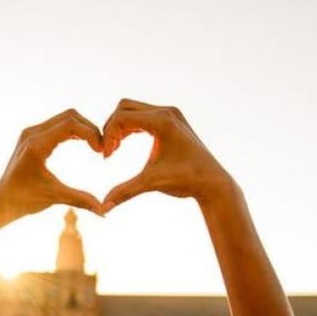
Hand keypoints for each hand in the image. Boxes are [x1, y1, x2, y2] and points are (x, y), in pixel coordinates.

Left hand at [0, 109, 103, 218]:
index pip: (70, 124)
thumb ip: (81, 200)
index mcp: (37, 145)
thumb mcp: (55, 197)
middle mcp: (32, 133)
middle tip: (102, 148)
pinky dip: (73, 130)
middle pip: (70, 116)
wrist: (2, 201)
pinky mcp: (32, 136)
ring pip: (65, 118)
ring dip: (82, 128)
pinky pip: (57, 124)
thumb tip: (104, 211)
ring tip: (95, 146)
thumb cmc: (25, 200)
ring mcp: (31, 133)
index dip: (91, 133)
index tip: (101, 151)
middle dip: (90, 129)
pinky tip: (82, 143)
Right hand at [101, 99, 235, 212]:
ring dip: (120, 127)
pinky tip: (124, 145)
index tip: (107, 158)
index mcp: (162, 121)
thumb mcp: (151, 183)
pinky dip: (131, 127)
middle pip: (124, 107)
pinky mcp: (172, 120)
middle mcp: (167, 112)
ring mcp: (171, 114)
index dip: (108, 136)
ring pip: (133, 109)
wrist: (212, 182)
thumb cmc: (185, 181)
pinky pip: (143, 115)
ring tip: (115, 150)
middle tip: (109, 152)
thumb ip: (125, 191)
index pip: (122, 117)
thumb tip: (103, 208)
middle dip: (112, 128)